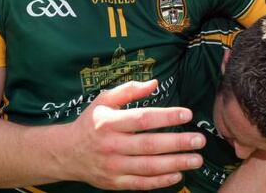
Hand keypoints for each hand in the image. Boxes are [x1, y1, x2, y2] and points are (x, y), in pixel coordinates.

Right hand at [64, 80, 204, 189]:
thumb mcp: (104, 100)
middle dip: (177, 143)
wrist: (66, 153)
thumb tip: (155, 83)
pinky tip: (178, 174)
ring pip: (148, 167)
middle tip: (199, 140)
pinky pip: (141, 183)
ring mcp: (113, 166)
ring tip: (196, 159)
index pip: (142, 119)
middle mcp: (111, 145)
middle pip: (149, 145)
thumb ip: (128, 90)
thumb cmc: (90, 123)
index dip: (166, 116)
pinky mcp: (115, 183)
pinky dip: (161, 181)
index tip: (187, 114)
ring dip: (175, 163)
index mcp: (109, 122)